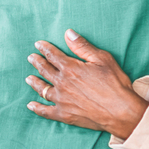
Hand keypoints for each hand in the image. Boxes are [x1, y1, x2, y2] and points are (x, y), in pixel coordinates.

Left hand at [25, 30, 148, 139]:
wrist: (120, 112)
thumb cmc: (114, 84)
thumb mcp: (102, 59)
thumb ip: (82, 46)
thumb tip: (68, 33)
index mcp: (70, 68)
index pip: (53, 55)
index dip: (45, 48)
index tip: (38, 45)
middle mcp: (62, 83)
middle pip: (45, 70)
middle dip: (37, 62)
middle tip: (31, 58)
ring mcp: (61, 100)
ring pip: (42, 89)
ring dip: (34, 82)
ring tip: (28, 78)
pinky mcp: (64, 115)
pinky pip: (46, 111)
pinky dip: (37, 108)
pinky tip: (31, 105)